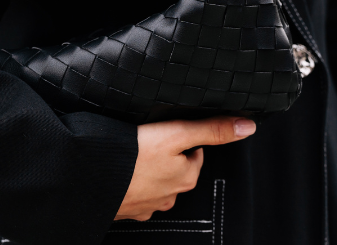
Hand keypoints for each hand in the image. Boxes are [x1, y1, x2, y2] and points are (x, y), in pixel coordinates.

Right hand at [114, 116, 256, 220]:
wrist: (88, 180)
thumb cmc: (131, 156)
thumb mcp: (177, 134)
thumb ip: (212, 130)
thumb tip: (249, 127)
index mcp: (185, 178)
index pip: (195, 154)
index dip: (184, 139)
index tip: (170, 130)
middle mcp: (169, 196)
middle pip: (176, 170)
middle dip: (167, 156)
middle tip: (150, 139)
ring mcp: (146, 205)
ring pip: (156, 184)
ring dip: (148, 170)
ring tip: (134, 154)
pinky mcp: (125, 209)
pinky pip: (134, 194)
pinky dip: (130, 183)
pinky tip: (120, 172)